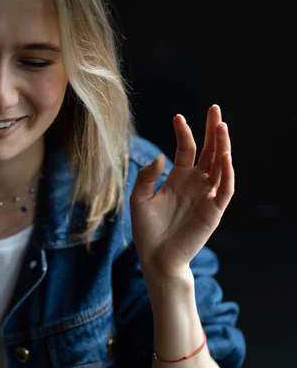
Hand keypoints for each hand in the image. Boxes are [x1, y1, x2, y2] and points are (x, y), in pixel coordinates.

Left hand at [129, 104, 233, 275]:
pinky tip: (224, 156)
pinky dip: (227, 173)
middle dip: (212, 131)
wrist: (156, 258)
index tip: (178, 117)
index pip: (186, 149)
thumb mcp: (139, 199)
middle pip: (208, 152)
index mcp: (178, 178)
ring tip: (222, 126)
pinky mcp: (214, 211)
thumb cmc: (147, 231)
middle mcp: (195, 184)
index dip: (184, 133)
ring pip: (220, 166)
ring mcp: (206, 196)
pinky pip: (225, 189)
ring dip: (223, 146)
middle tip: (214, 109)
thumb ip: (147, 176)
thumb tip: (161, 155)